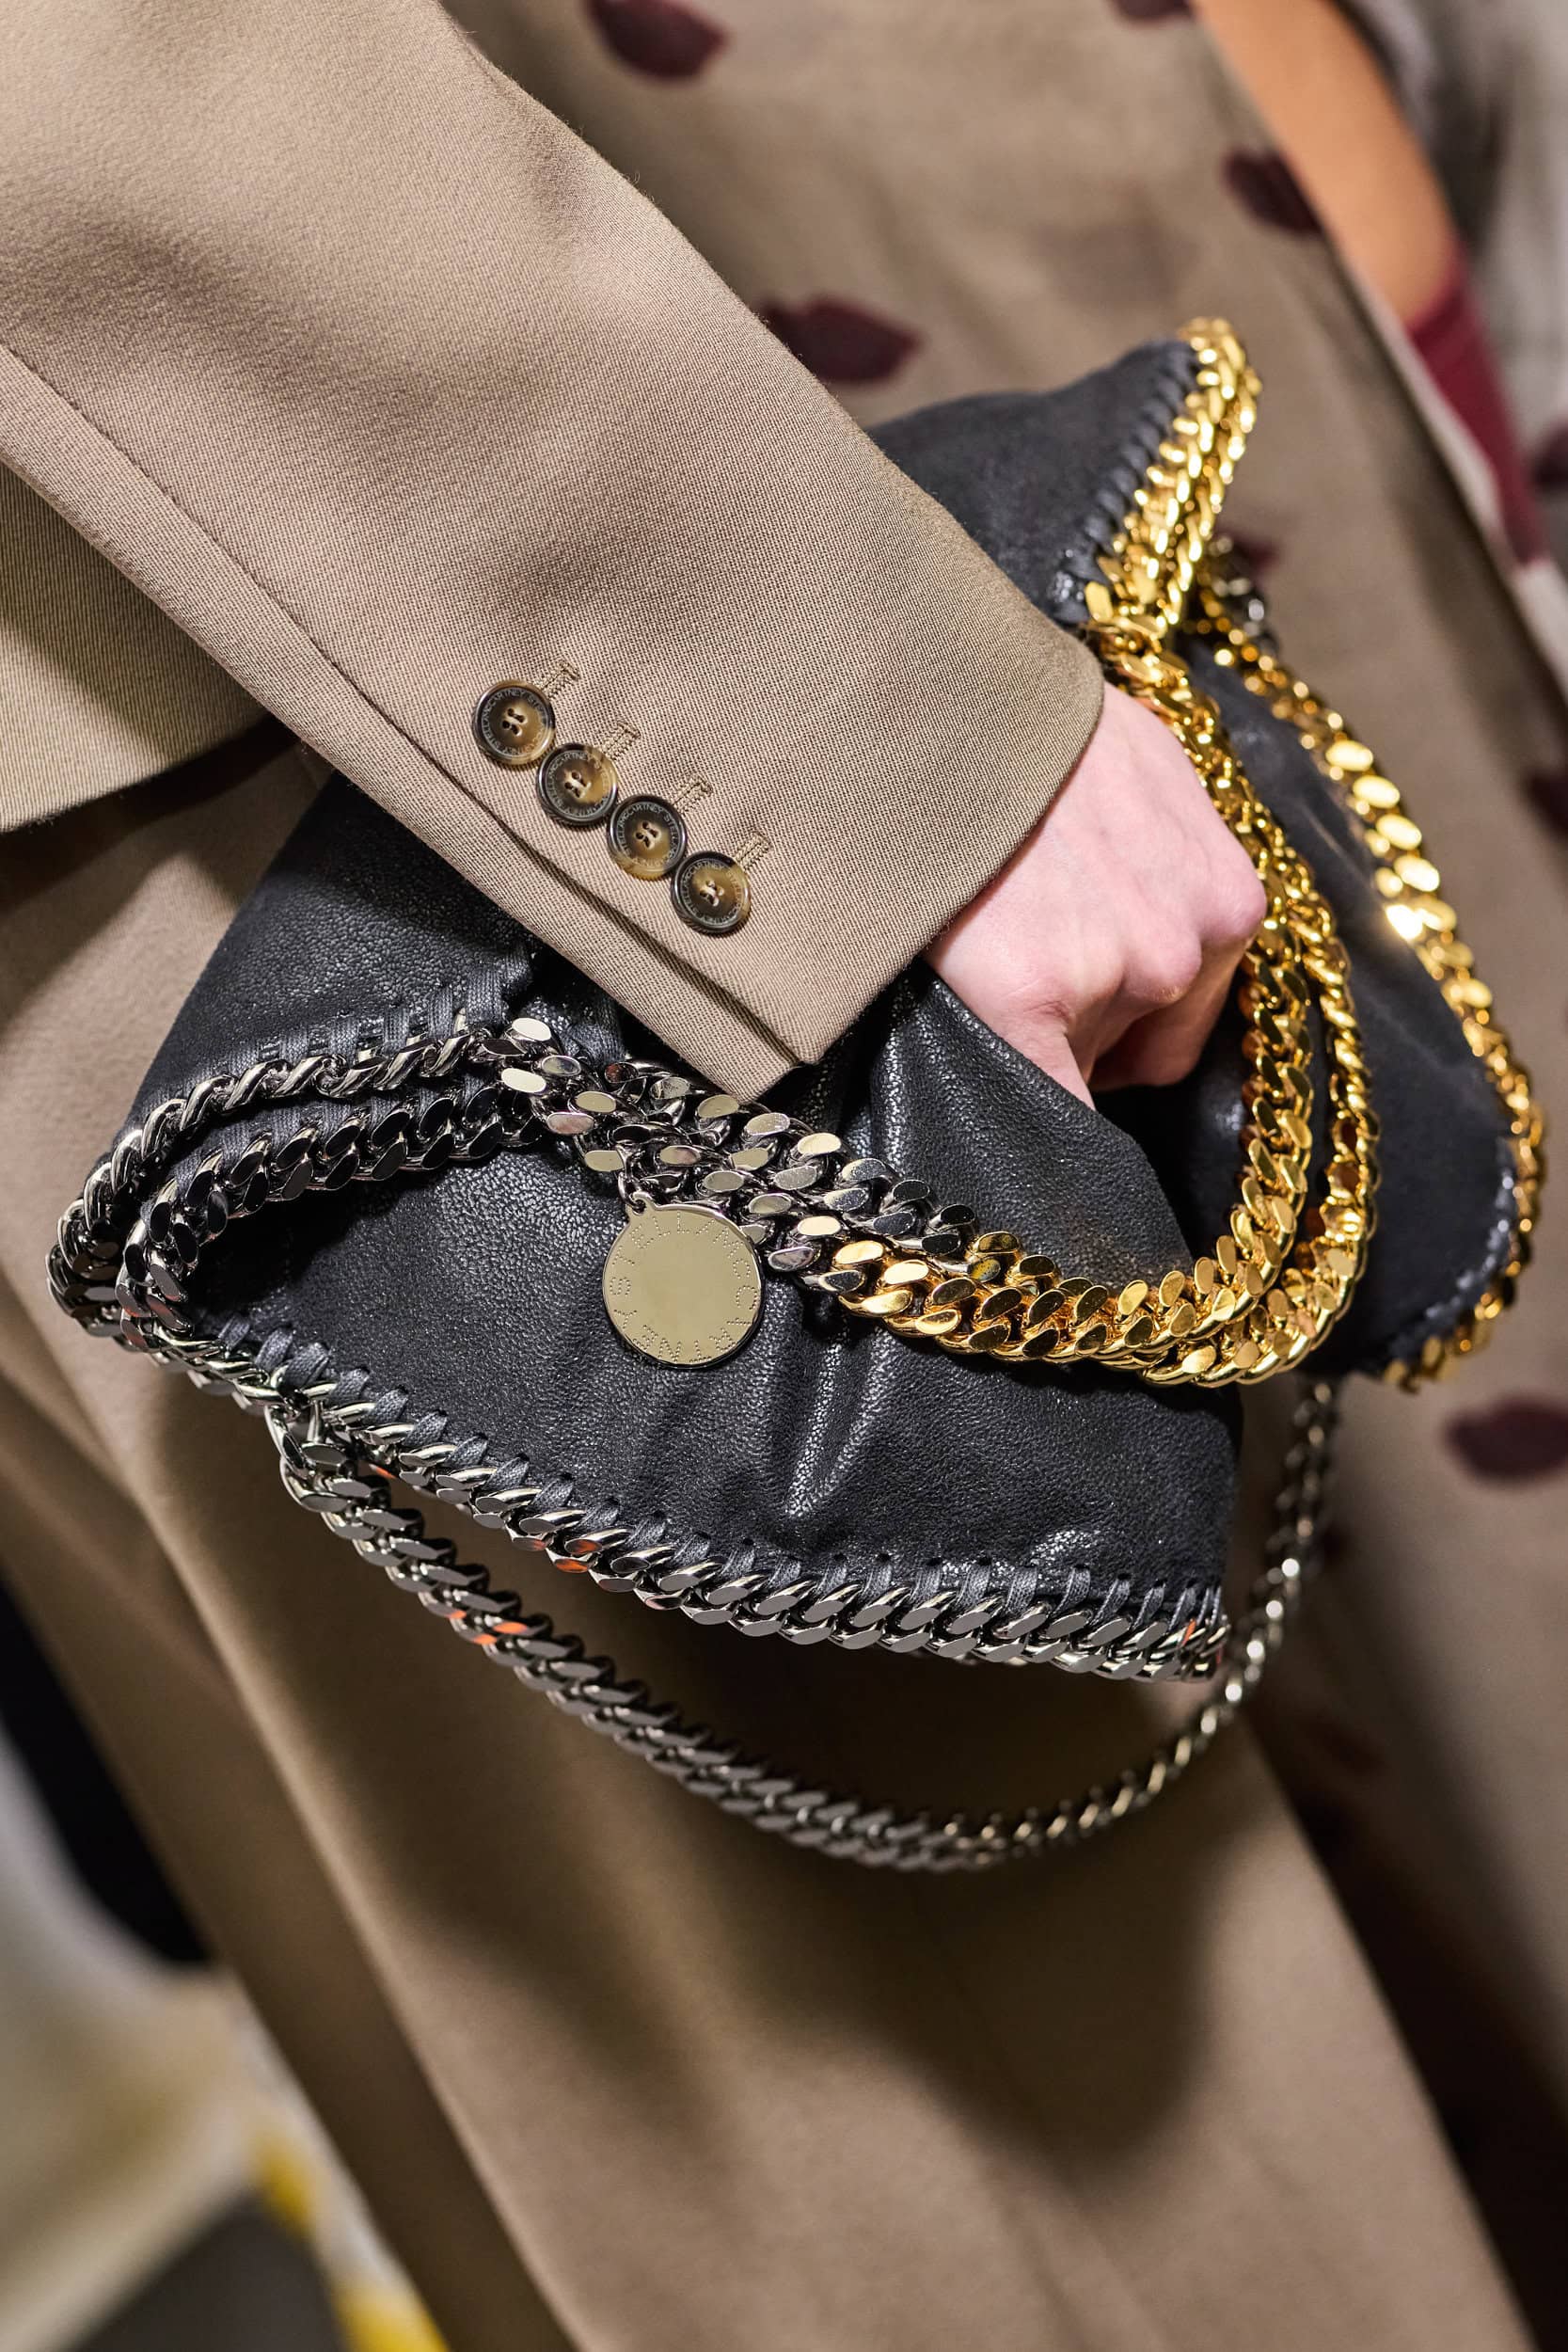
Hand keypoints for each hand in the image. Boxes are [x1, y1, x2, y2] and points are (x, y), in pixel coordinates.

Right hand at [925, 685, 1264, 1104]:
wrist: (949, 697)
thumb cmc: (1030, 732)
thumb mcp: (1145, 783)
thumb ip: (1166, 872)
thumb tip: (1140, 930)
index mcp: (1230, 906)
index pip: (1196, 1022)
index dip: (1143, 1035)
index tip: (1110, 1053)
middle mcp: (1190, 954)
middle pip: (1141, 1052)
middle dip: (1094, 1034)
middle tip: (1025, 966)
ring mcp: (1115, 984)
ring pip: (1080, 1065)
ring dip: (1041, 1038)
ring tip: (986, 955)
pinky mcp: (1033, 1004)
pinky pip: (1048, 1109)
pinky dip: (1034, 1135)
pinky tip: (1004, 1146)